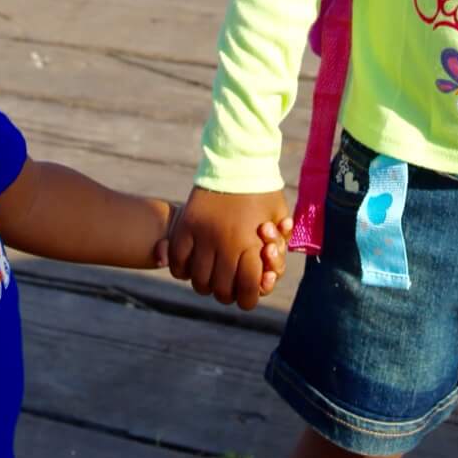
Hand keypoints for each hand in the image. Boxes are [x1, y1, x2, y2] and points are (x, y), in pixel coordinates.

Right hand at [166, 186, 287, 309]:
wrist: (239, 158)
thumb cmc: (264, 192)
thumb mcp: (280, 221)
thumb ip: (276, 255)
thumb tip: (266, 282)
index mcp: (251, 243)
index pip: (248, 289)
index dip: (250, 299)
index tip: (249, 295)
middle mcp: (224, 243)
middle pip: (221, 291)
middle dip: (229, 294)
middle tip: (231, 285)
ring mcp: (202, 234)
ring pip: (199, 281)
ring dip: (207, 285)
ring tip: (212, 274)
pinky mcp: (185, 224)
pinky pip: (177, 262)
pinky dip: (183, 271)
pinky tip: (192, 266)